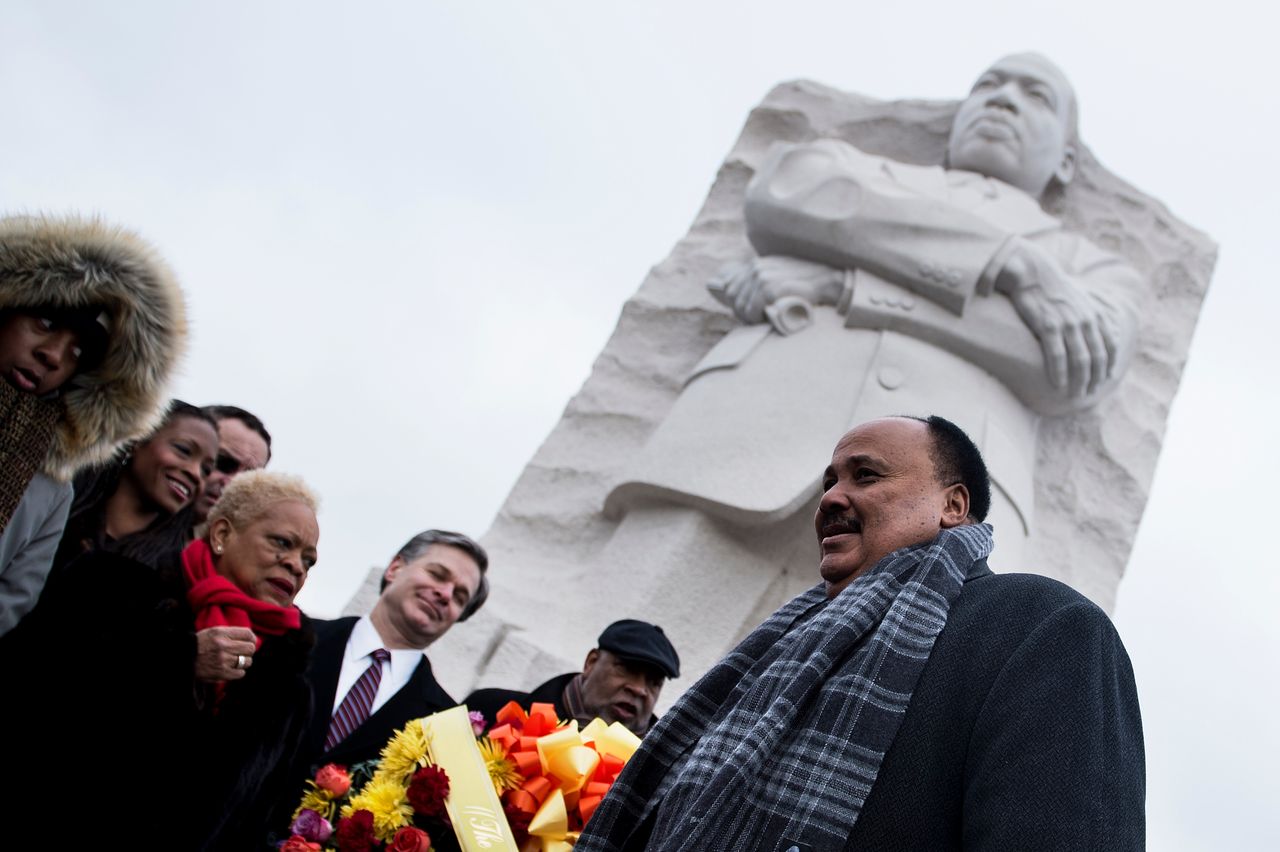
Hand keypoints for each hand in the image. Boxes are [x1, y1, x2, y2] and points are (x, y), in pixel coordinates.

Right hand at [194, 626, 255, 682]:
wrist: (182, 659)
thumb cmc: (199, 644)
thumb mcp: (213, 632)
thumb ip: (231, 633)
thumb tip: (251, 638)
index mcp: (221, 633)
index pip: (248, 634)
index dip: (252, 638)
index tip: (250, 642)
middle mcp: (223, 646)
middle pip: (250, 648)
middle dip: (248, 651)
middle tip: (241, 652)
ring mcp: (223, 660)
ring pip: (247, 661)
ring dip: (243, 662)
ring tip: (235, 661)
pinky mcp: (221, 673)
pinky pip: (241, 673)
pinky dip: (238, 672)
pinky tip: (231, 669)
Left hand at [708, 256, 843, 326]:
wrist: (827, 281)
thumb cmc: (805, 284)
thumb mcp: (780, 275)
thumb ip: (762, 281)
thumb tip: (742, 296)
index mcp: (756, 264)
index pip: (730, 287)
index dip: (736, 304)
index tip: (749, 313)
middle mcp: (756, 267)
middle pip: (732, 297)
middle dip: (741, 313)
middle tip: (756, 321)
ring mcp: (762, 277)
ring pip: (741, 306)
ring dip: (750, 318)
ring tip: (763, 321)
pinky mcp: (769, 288)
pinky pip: (752, 310)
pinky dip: (756, 319)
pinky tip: (767, 320)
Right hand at [996, 244, 1117, 396]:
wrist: (1032, 272)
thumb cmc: (1053, 287)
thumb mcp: (1081, 297)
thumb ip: (1093, 314)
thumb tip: (1102, 328)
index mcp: (1095, 314)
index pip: (1109, 345)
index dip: (1109, 365)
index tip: (1104, 379)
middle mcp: (1085, 320)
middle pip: (1096, 357)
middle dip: (1095, 378)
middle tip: (1089, 394)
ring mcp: (1068, 324)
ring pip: (1080, 360)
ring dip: (1079, 381)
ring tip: (1075, 395)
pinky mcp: (1048, 327)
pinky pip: (1057, 356)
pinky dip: (1059, 373)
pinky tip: (1058, 386)